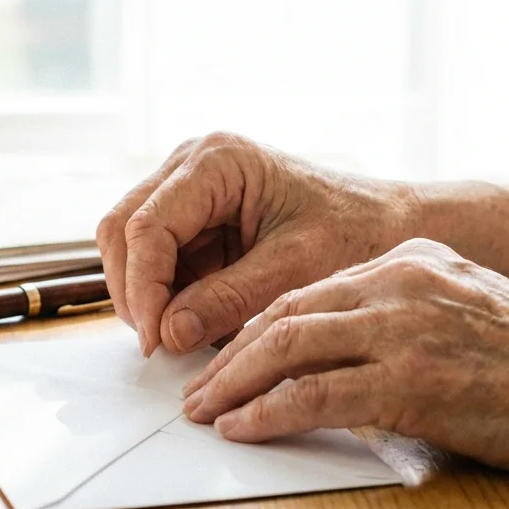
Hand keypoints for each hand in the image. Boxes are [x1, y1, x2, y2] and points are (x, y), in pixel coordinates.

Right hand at [96, 132, 407, 356]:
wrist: (385, 225)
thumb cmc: (353, 232)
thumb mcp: (295, 269)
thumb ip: (229, 299)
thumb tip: (168, 335)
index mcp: (217, 161)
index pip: (148, 226)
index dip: (143, 287)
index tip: (156, 341)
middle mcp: (190, 167)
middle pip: (122, 230)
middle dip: (134, 292)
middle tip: (158, 347)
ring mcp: (186, 192)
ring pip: (129, 247)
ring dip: (145, 297)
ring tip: (176, 341)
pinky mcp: (191, 222)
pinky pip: (156, 262)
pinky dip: (164, 298)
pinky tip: (191, 326)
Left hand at [180, 238, 508, 475]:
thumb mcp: (471, 305)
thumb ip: (410, 312)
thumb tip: (352, 349)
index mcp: (414, 259)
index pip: (311, 290)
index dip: (259, 326)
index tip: (230, 353)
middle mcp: (402, 282)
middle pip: (287, 314)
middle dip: (232, 354)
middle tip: (199, 387)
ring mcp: (405, 329)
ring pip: (288, 348)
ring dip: (234, 383)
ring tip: (205, 410)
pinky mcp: (413, 381)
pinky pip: (315, 397)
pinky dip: (268, 414)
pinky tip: (243, 428)